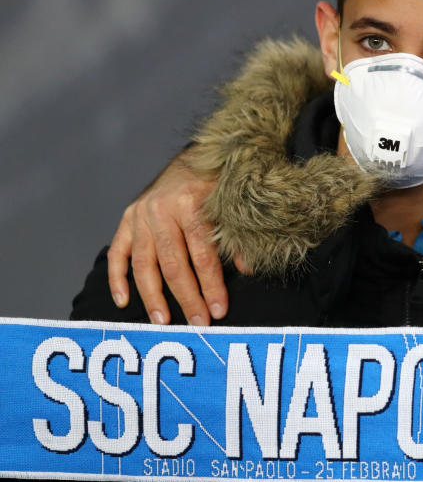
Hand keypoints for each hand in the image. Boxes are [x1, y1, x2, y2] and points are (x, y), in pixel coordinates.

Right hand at [106, 151, 234, 325]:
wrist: (193, 157)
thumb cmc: (217, 185)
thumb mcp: (232, 204)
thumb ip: (237, 236)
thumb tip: (246, 270)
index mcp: (191, 205)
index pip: (202, 255)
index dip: (211, 286)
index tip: (219, 310)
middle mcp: (161, 210)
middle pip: (174, 264)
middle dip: (187, 298)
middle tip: (197, 324)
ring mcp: (140, 215)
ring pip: (144, 264)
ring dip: (153, 296)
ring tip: (162, 321)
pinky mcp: (127, 218)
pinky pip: (117, 252)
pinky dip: (117, 278)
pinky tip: (122, 301)